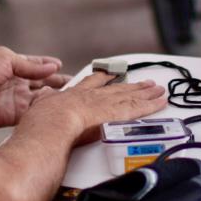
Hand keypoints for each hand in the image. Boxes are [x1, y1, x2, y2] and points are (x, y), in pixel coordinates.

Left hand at [0, 46, 66, 127]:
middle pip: (44, 82)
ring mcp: (18, 98)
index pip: (38, 65)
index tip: (62, 66)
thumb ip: (31, 65)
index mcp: (14, 65)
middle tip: (75, 83)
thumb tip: (53, 67)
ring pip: (43, 97)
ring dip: (56, 96)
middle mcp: (18, 82)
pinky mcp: (17, 114)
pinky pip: (36, 111)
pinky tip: (58, 107)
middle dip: (58, 82)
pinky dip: (47, 109)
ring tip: (72, 95)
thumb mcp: (6, 59)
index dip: (50, 66)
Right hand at [26, 72, 166, 143]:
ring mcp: (107, 104)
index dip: (103, 79)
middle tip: (143, 82)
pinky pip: (141, 108)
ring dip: (145, 93)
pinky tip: (161, 101)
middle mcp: (93, 96)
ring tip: (157, 89)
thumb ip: (44, 101)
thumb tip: (43, 95)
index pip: (92, 84)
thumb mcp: (39, 106)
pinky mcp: (119, 114)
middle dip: (131, 86)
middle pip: (117, 88)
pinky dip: (152, 104)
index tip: (110, 75)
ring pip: (131, 96)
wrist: (52, 125)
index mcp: (75, 95)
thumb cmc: (43, 122)